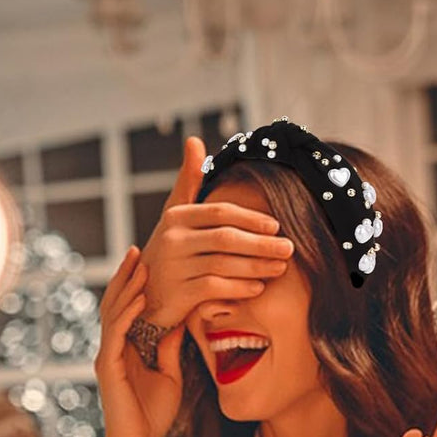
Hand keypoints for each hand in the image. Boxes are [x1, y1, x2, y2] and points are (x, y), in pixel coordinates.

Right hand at [94, 246, 184, 436]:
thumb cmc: (153, 414)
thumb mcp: (170, 373)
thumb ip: (170, 347)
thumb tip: (180, 320)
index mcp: (127, 346)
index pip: (130, 306)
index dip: (138, 283)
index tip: (151, 259)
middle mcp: (113, 346)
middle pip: (117, 301)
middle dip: (128, 274)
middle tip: (140, 247)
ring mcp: (107, 355)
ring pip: (114, 311)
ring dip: (127, 285)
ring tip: (139, 262)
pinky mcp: (107, 366)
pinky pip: (116, 333)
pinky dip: (127, 312)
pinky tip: (138, 296)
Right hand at [140, 136, 295, 327]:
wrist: (148, 295)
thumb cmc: (172, 251)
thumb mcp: (177, 215)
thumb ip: (189, 182)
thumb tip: (194, 141)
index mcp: (176, 217)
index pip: (220, 213)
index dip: (251, 218)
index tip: (276, 226)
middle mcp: (173, 239)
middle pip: (226, 238)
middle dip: (262, 244)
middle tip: (289, 248)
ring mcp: (175, 267)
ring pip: (224, 264)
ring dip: (257, 266)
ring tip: (281, 268)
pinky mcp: (179, 293)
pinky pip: (216, 288)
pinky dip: (239, 288)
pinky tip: (259, 287)